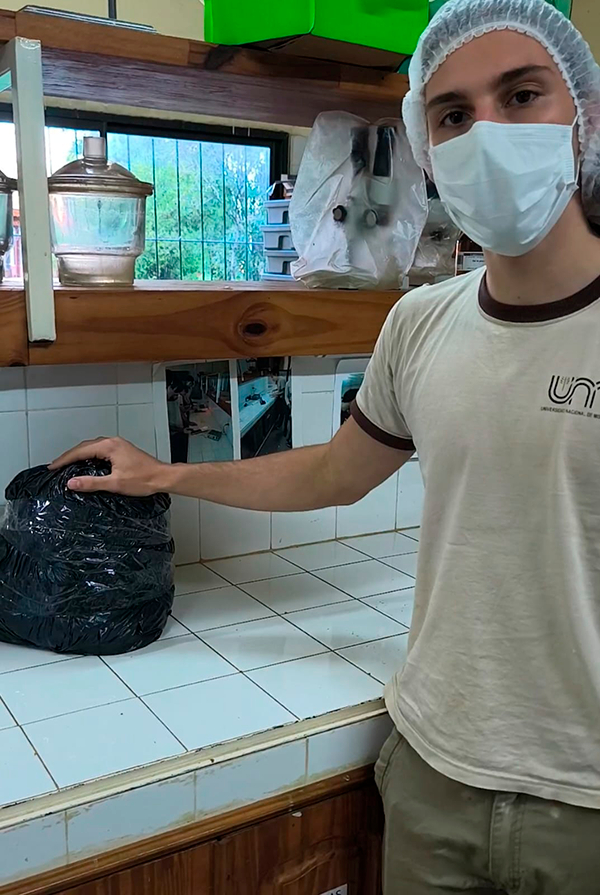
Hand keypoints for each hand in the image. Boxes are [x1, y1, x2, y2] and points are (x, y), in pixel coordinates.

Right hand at [49, 437, 168, 495]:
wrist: (162, 477)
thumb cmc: (143, 480)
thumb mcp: (114, 483)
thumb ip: (91, 483)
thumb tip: (71, 483)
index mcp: (109, 446)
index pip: (80, 451)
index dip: (64, 459)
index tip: (53, 467)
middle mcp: (112, 442)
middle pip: (85, 446)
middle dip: (69, 456)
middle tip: (56, 465)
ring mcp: (118, 444)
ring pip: (92, 447)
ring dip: (79, 454)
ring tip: (67, 464)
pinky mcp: (122, 449)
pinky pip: (100, 449)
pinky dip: (89, 455)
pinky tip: (86, 463)